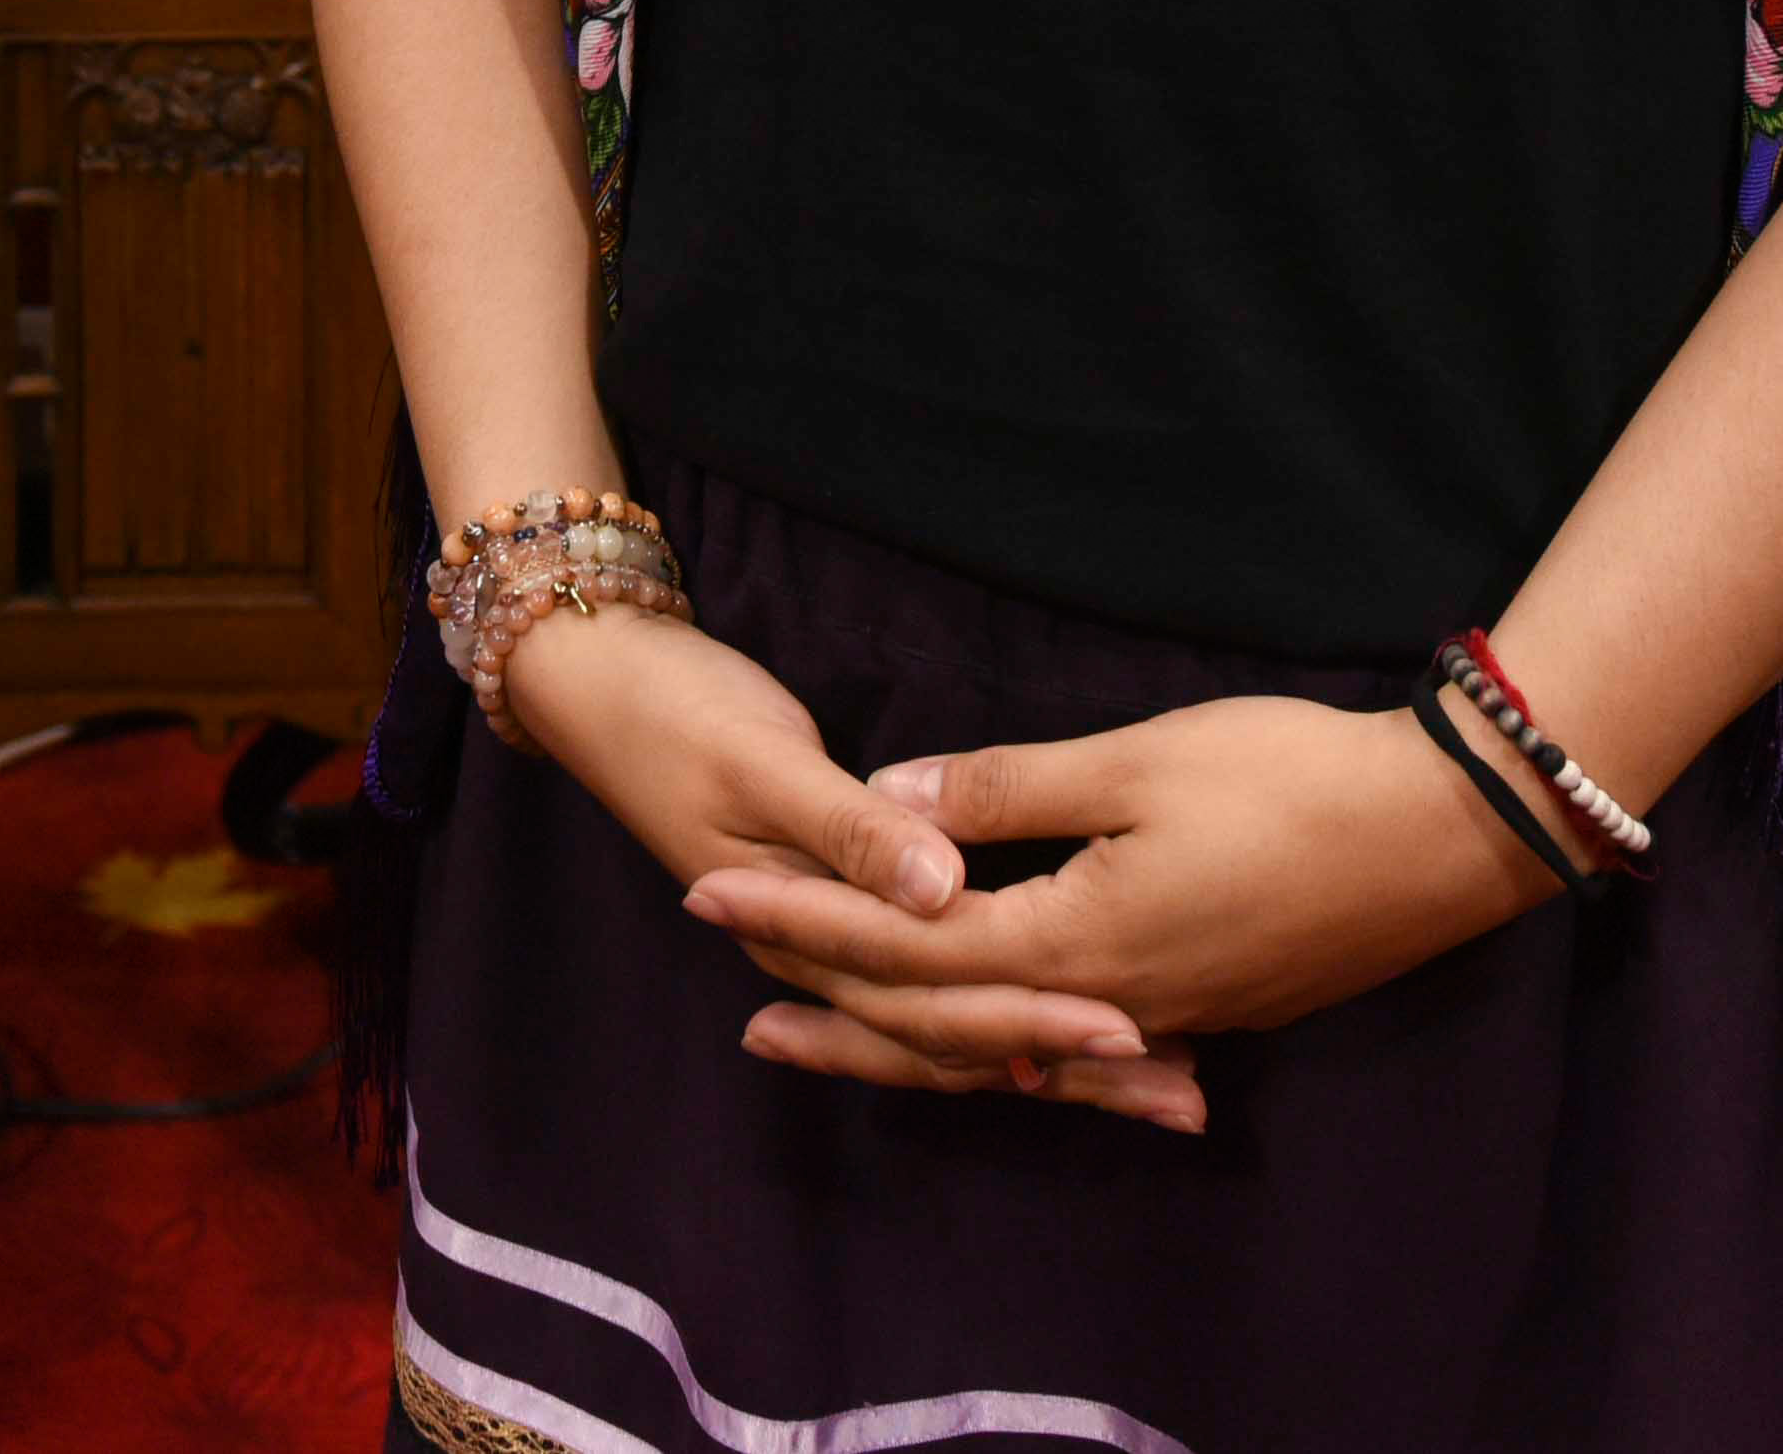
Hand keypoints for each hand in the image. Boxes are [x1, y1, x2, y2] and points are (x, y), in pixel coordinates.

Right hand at [491, 614, 1177, 1116]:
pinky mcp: (852, 919)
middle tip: (1189, 1096)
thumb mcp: (760, 759)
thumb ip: (851, 827)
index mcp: (804, 927)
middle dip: (1076, 1067)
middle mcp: (825, 959)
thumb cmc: (675, 714)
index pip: (937, 997)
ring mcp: (836, 947)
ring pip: (963, 1032)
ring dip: (1064, 1062)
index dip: (1037, 1015)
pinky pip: (949, 992)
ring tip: (1173, 1091)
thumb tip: (939, 886)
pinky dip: (1022, 1019)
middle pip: (964, 1040)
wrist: (594, 685)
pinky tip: (1092, 1031)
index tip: (1133, 1030)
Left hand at [676, 693, 1561, 1123]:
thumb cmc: (1292, 778)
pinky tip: (981, 1049)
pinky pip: (1068, 1053)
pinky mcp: (1204, 1010)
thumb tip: (888, 805)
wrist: (1444, 837)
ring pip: (1001, 1049)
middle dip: (830, 998)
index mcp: (1076, 941)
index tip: (711, 895)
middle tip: (731, 991)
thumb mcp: (1137, 761)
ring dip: (904, 1043)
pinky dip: (1001, 1051)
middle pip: (938, 1019)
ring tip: (821, 1037)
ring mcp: (1162, 1018)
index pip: (903, 942)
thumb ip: (1007, 792)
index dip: (802, 917)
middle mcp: (1107, 1004)